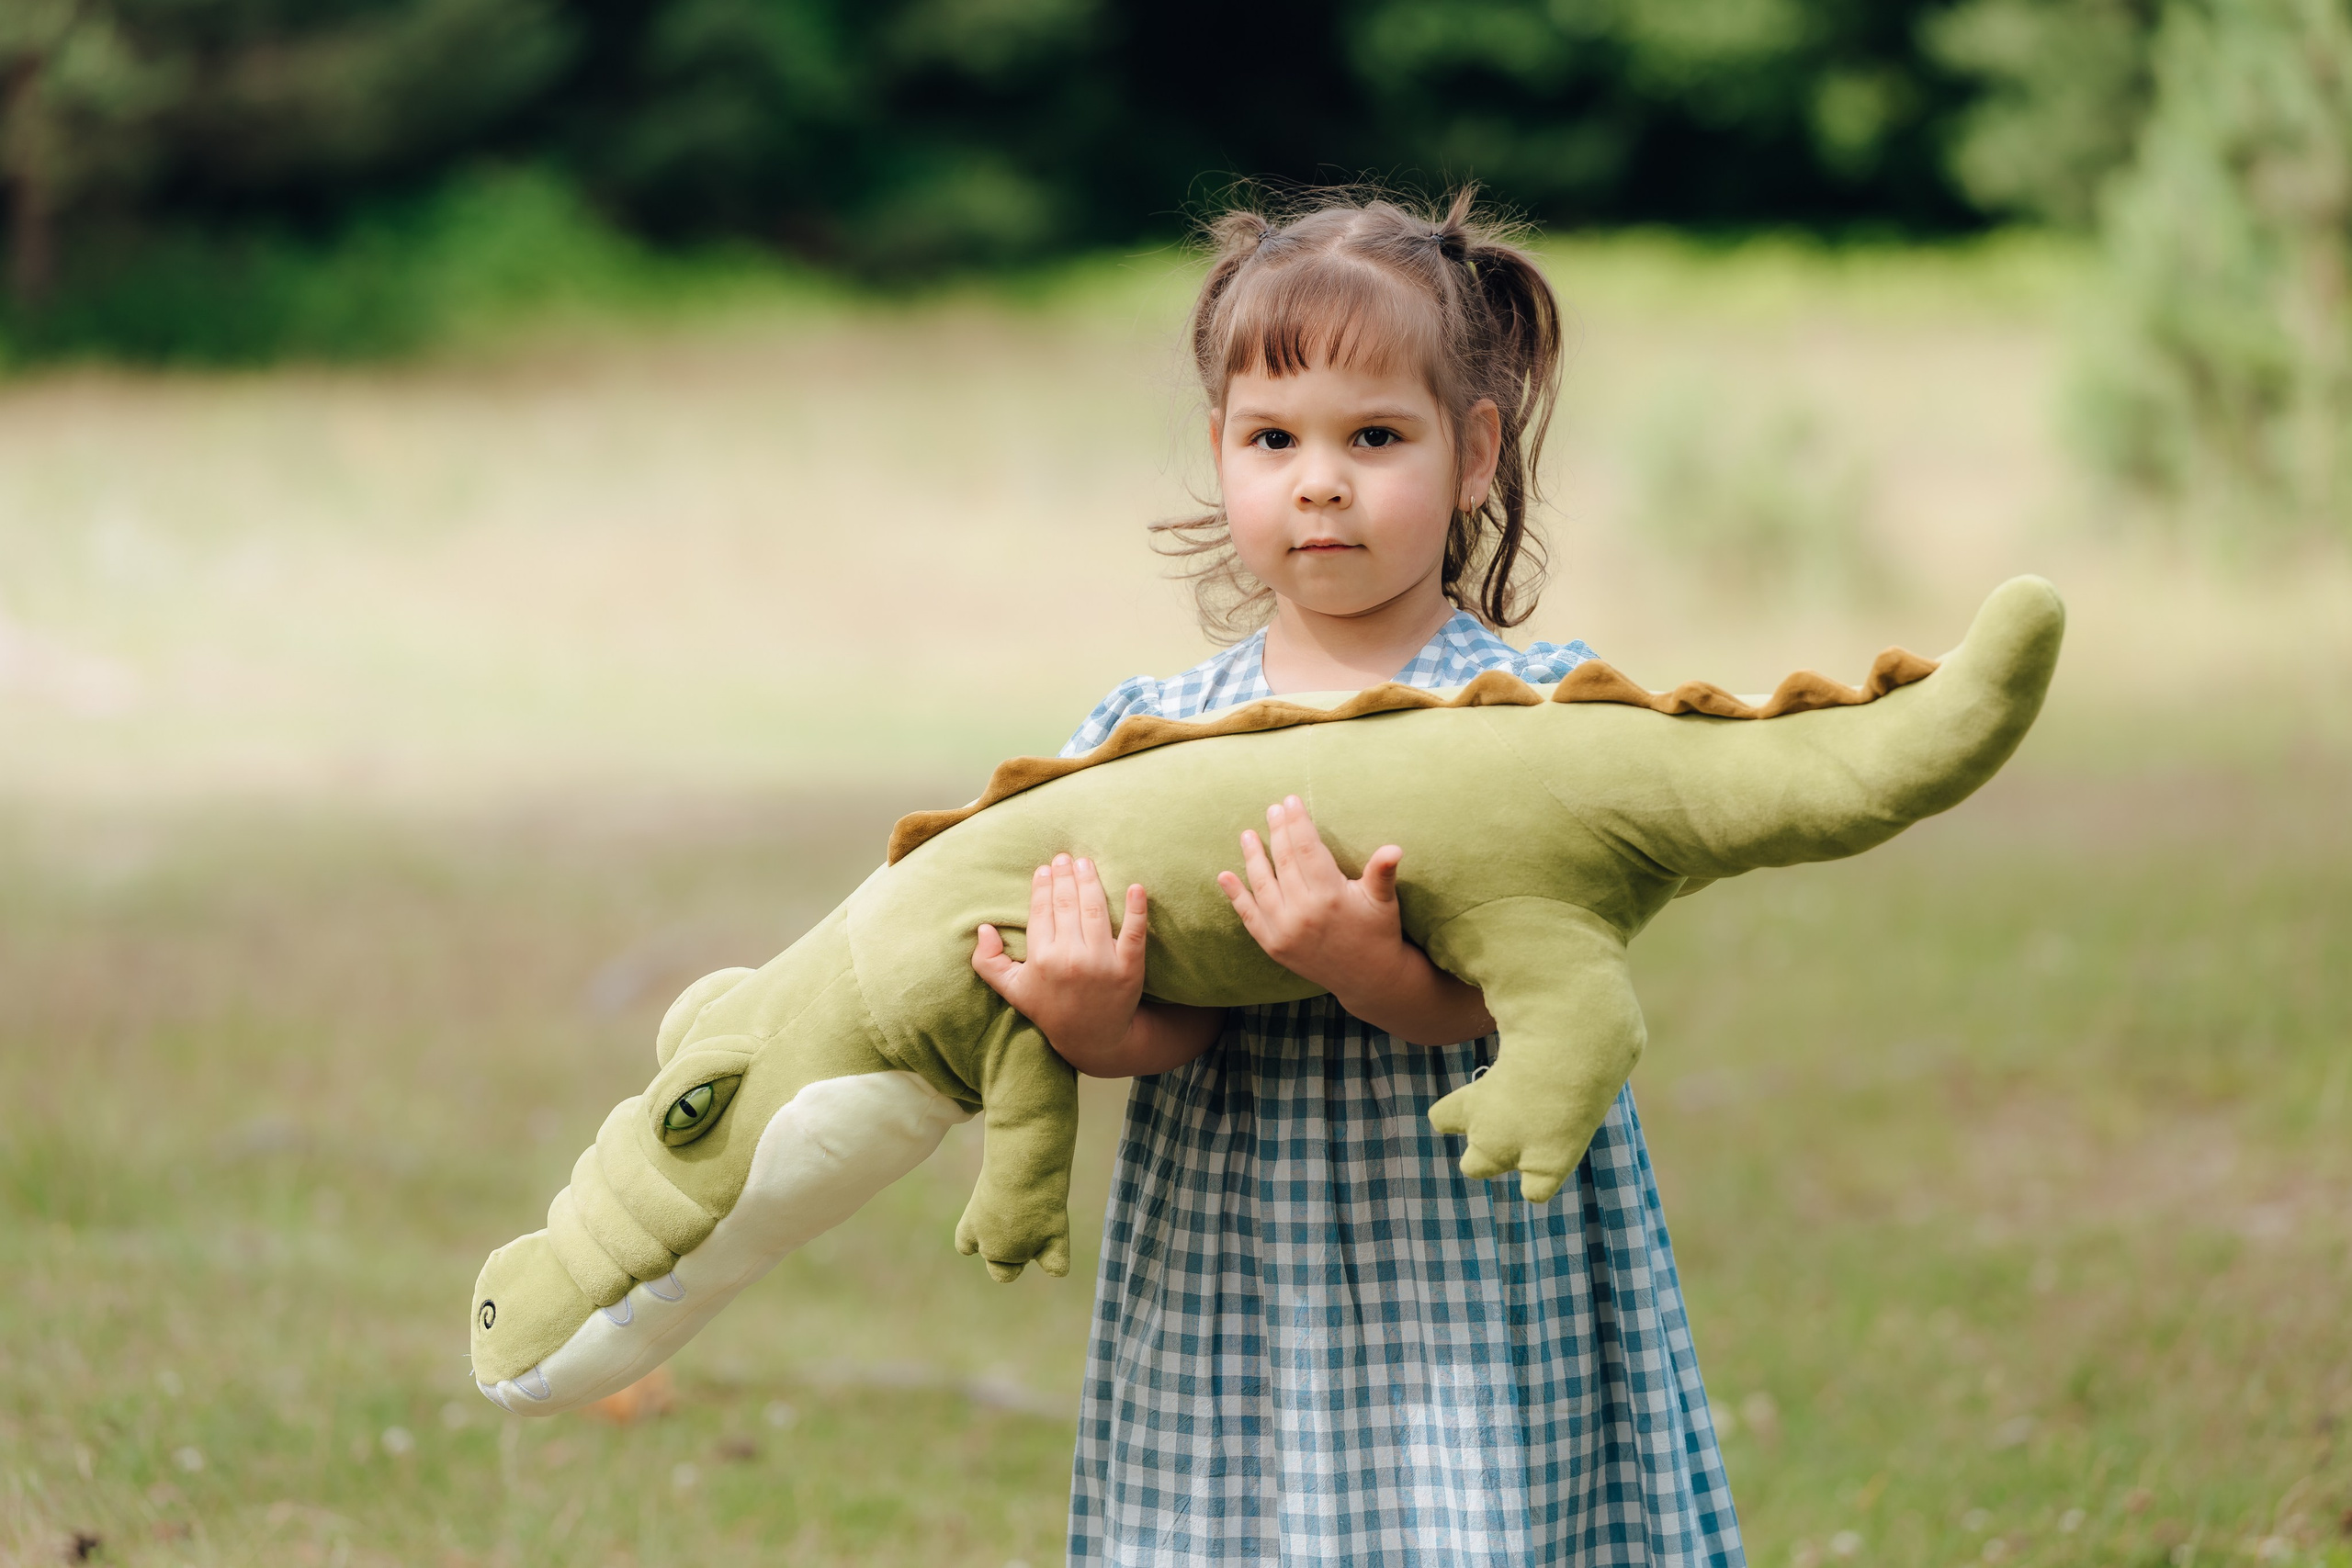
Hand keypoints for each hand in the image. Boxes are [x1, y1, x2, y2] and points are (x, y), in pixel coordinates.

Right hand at [972, 854, 1147, 1061]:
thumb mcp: (1013, 990)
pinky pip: (1134, 933)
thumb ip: (988, 962)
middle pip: (1067, 904)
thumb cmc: (1050, 1009)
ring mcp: (1102, 962)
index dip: (1043, 886)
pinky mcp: (1129, 968)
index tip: (1044, 869)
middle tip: (1065, 857)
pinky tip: (1136, 887)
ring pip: (1095, 910)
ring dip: (1091, 881)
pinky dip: (1137, 909)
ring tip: (1086, 864)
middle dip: (1065, 876)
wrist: (1093, 1038)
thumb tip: (982, 928)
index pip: (1042, 911)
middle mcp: (1071, 958)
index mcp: (1041, 959)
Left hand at [1216, 795, 1406, 994]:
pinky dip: (1236, 895)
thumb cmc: (1379, 931)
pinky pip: (1249, 916)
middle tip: (1272, 809)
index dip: (1297, 822)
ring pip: (1262, 884)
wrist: (1368, 979)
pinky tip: (1225, 875)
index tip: (1290, 801)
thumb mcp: (1384, 901)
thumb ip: (1382, 872)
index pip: (1306, 848)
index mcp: (1330, 896)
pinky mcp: (1273, 946)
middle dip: (1277, 832)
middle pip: (1283, 861)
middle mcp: (1303, 913)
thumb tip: (1395, 848)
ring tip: (1247, 834)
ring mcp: (1285, 931)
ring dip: (1252, 857)